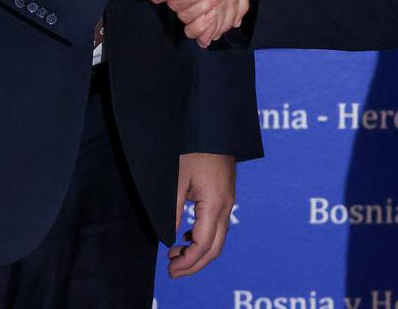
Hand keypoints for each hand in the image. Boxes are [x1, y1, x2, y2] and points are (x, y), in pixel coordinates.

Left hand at [168, 152, 235, 277]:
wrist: (213, 125)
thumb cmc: (194, 148)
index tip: (170, 268)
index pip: (204, 245)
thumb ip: (172, 211)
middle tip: (172, 271)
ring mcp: (229, 200)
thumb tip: (168, 238)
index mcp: (215, 203)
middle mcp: (227, 205)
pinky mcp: (225, 194)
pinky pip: (219, 225)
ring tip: (175, 256)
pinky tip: (187, 236)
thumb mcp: (177, 179)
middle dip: (195, 264)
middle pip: (215, 248)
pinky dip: (204, 238)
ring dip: (199, 252)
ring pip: (218, 238)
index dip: (188, 262)